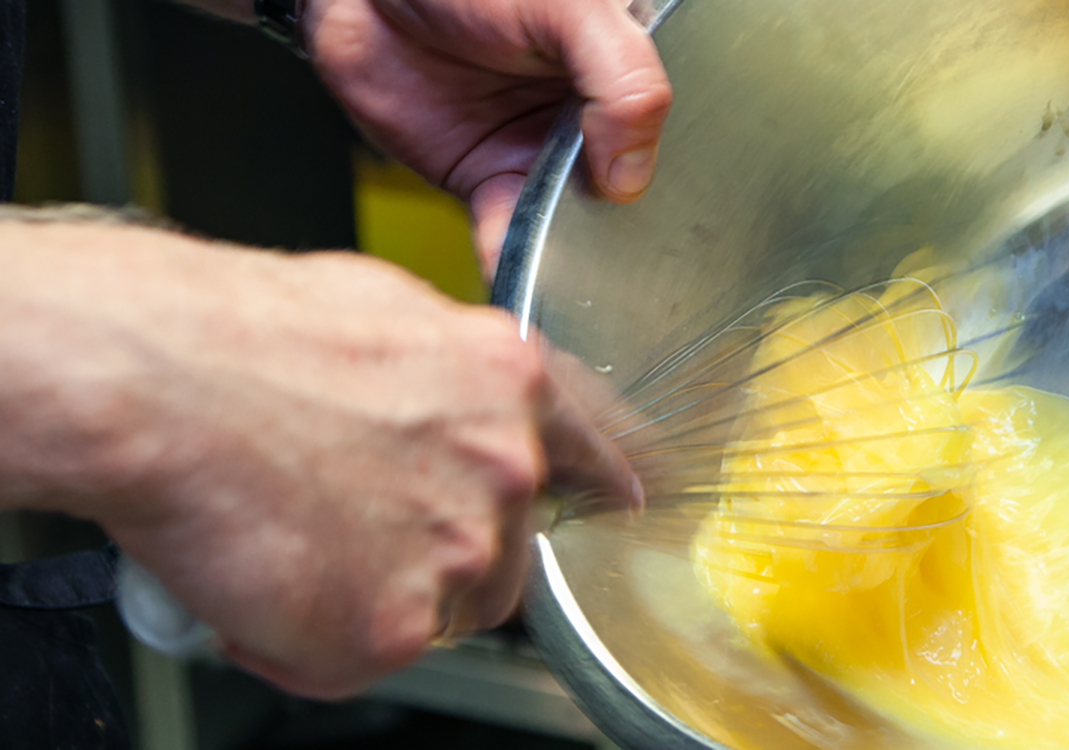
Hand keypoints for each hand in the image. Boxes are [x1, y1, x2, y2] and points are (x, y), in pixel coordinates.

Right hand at [0, 222, 639, 697]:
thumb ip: (448, 375)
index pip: (592, 453)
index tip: (622, 500)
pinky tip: (264, 580)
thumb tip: (450, 402)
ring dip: (377, 597)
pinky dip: (306, 641)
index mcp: (509, 383)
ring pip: (444, 611)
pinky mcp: (397, 626)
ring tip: (293, 540)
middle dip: (439, 551)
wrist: (153, 382)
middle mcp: (507, 469)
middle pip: (505, 552)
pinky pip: (361, 660)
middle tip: (350, 524)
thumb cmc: (236, 335)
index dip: (600, 481)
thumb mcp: (383, 311)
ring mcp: (460, 551)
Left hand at [303, 0, 672, 275]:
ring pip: (573, 224)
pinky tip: (520, 275)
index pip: (675, 139)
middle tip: (624, 271)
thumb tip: (632, 176)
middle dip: (626, 236)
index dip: (677, 182)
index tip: (669, 225)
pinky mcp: (490, 179)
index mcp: (627, 71)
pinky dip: (513, 260)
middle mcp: (593, 117)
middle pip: (629, 194)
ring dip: (571, 259)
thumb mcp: (572, 9)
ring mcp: (542, 151)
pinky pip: (510, 233)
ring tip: (573, 284)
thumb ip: (624, 81)